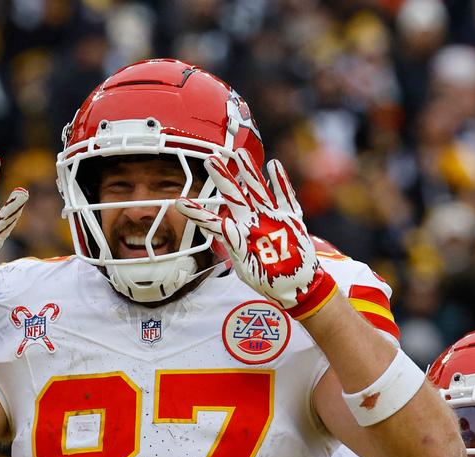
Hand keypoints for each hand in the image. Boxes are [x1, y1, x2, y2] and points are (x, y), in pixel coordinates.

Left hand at [177, 150, 336, 318]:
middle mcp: (252, 222)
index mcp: (237, 236)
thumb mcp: (246, 268)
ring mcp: (271, 218)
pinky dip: (280, 182)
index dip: (197, 212)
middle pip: (235, 196)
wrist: (295, 285)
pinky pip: (285, 198)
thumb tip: (227, 225)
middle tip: (210, 159)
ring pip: (258, 191)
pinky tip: (274, 165)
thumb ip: (236, 246)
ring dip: (250, 172)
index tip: (179, 203)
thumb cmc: (267, 279)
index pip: (213, 221)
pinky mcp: (291, 220)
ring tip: (241, 153)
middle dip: (223, 178)